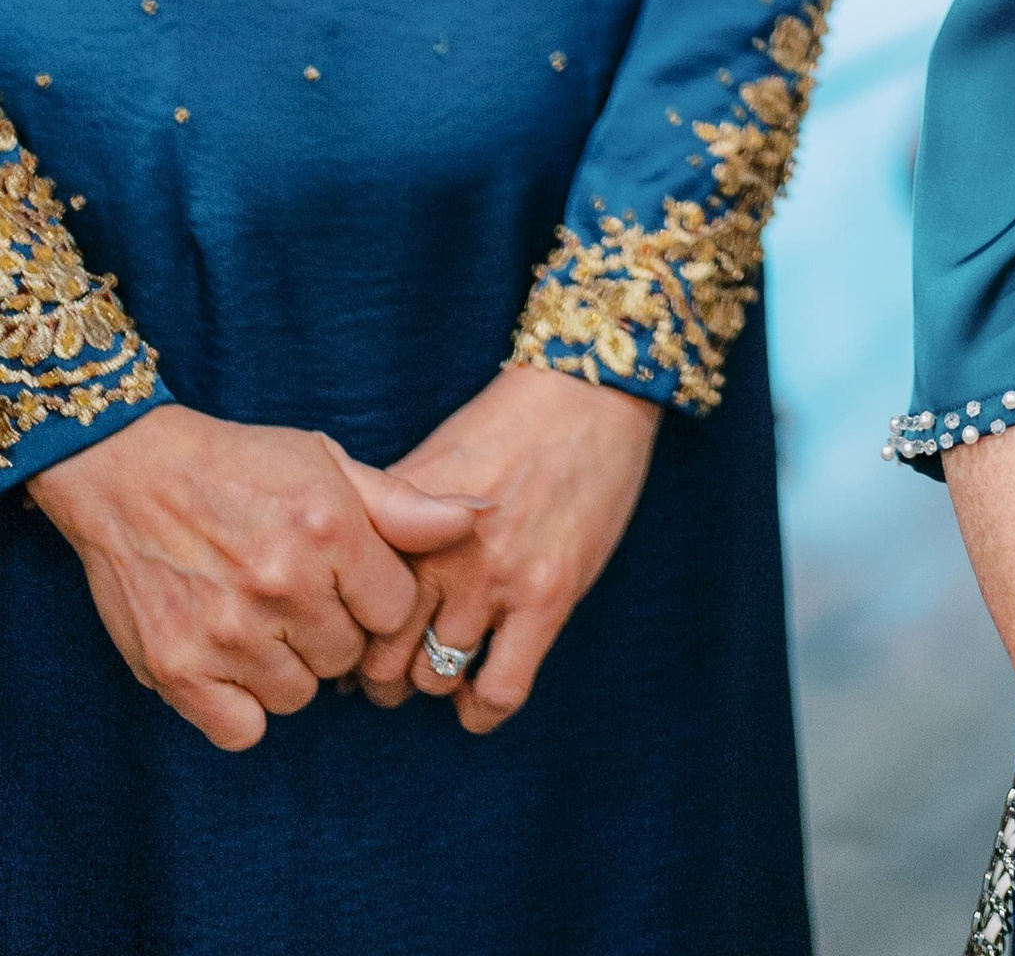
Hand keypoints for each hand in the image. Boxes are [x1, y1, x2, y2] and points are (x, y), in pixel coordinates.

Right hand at [27, 401, 476, 751]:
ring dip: (287, 667)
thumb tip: (481, 516)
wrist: (132, 473)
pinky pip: (243, 729)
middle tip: (295, 594)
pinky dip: (242, 706)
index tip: (345, 577)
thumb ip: (404, 505)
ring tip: (259, 618)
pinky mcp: (178, 671)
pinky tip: (232, 661)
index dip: (375, 597)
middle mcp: (282, 583)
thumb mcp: (328, 464)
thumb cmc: (242, 465)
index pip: (395, 609)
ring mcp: (228, 632)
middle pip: (348, 657)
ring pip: (300, 696)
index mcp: (329, 528)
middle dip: (332, 631)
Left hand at [351, 360, 659, 735]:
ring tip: (442, 668)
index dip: (346, 638)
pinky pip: (499, 691)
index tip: (358, 642)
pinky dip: (482, 709)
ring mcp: (494, 577)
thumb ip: (386, 523)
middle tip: (394, 670)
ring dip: (434, 684)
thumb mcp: (430, 462)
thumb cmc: (504, 425)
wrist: (586, 391)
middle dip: (381, 679)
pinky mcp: (547, 596)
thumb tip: (340, 595)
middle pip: (379, 662)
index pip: (346, 613)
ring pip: (433, 681)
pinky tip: (481, 694)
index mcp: (401, 518)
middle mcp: (438, 552)